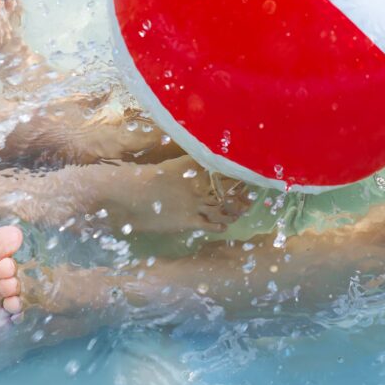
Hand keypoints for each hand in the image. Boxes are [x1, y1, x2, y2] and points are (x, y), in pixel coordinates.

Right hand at [119, 156, 253, 234]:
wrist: (133, 194)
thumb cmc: (148, 178)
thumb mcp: (170, 166)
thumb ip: (187, 163)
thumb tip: (201, 158)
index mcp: (193, 170)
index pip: (221, 171)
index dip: (235, 175)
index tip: (247, 176)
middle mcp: (198, 186)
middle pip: (225, 191)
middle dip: (239, 194)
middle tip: (251, 197)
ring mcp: (194, 205)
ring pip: (221, 208)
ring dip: (233, 211)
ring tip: (242, 212)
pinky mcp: (188, 221)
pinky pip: (209, 224)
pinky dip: (218, 225)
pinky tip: (224, 226)